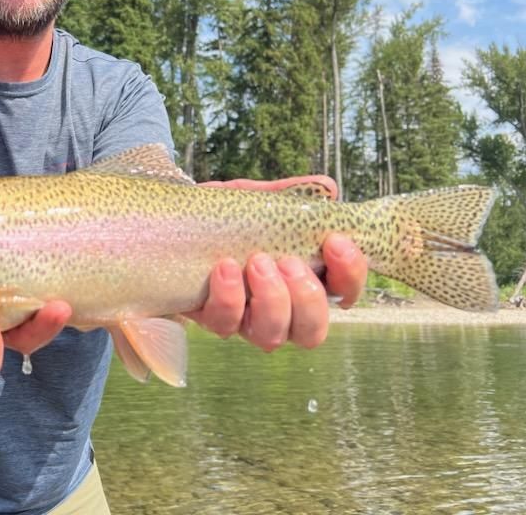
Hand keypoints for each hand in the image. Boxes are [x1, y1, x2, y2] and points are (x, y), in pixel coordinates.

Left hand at [185, 176, 368, 351]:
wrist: (175, 221)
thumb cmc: (226, 216)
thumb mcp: (259, 200)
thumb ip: (291, 196)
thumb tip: (326, 188)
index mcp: (304, 280)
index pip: (344, 292)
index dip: (350, 274)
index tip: (336, 241)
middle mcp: (280, 309)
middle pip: (311, 331)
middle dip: (306, 297)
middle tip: (288, 261)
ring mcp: (245, 319)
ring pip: (271, 336)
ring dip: (271, 300)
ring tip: (257, 262)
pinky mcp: (211, 317)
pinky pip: (224, 322)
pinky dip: (229, 296)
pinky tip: (224, 266)